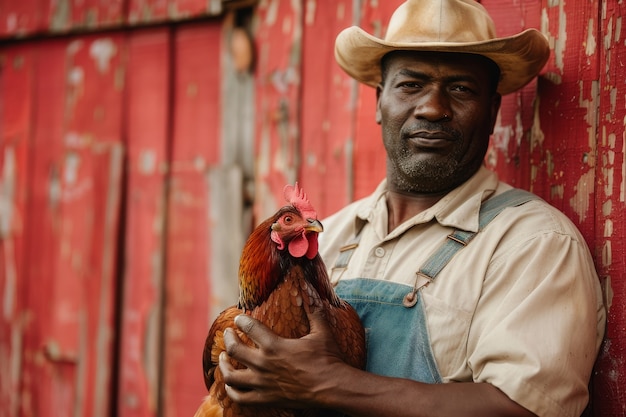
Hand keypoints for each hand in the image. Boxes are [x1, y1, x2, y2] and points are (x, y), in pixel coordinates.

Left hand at [219, 308, 345, 407]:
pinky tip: (231, 384)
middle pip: (233, 349)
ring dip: (223, 365)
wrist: (332, 387)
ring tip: (223, 359)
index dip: (241, 320)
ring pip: (231, 375)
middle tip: (229, 334)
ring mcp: (262, 383)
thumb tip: (311, 294)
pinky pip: (240, 397)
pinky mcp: (266, 398)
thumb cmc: (328, 358)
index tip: (239, 318)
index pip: (249, 327)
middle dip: (228, 339)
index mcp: (274, 345)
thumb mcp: (322, 332)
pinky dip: (232, 390)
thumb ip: (314, 313)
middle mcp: (264, 363)